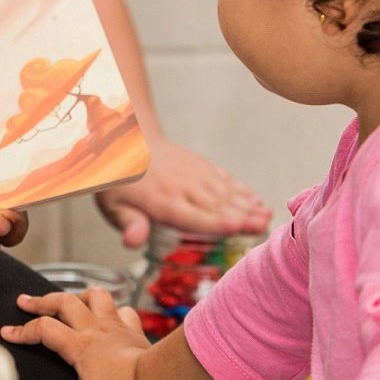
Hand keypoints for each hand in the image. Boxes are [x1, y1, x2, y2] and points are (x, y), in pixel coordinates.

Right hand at [0, 289, 151, 379]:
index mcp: (80, 345)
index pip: (44, 330)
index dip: (22, 330)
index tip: (7, 332)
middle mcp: (95, 329)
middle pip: (63, 302)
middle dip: (41, 301)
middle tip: (25, 301)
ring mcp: (116, 326)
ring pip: (95, 297)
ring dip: (79, 295)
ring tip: (69, 299)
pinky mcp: (134, 331)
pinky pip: (124, 311)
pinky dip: (114, 309)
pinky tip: (110, 315)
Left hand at [97, 139, 268, 243]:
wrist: (124, 138)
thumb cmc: (118, 178)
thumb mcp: (112, 204)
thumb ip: (128, 223)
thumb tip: (133, 241)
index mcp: (162, 201)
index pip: (193, 216)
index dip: (216, 223)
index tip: (239, 226)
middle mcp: (182, 186)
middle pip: (216, 204)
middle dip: (242, 216)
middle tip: (266, 226)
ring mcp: (192, 172)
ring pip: (223, 191)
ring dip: (247, 203)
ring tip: (267, 215)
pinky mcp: (197, 163)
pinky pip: (221, 176)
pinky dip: (239, 187)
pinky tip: (253, 197)